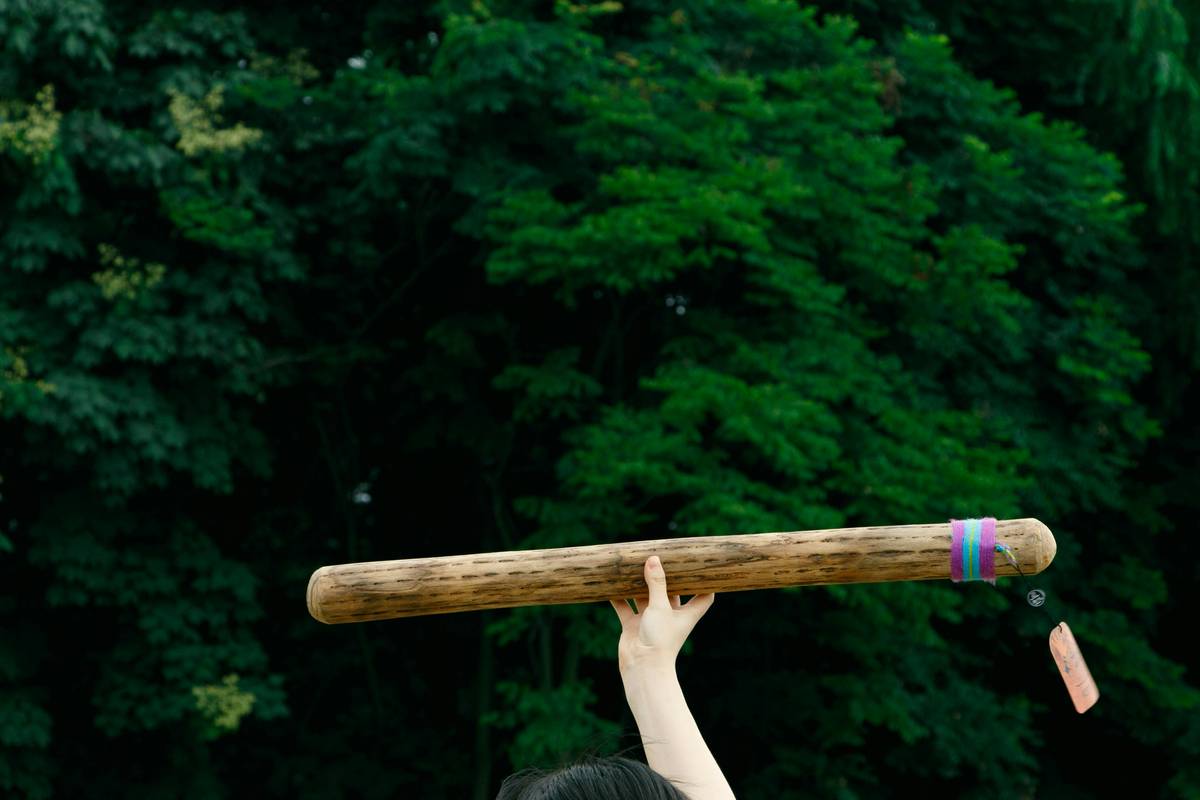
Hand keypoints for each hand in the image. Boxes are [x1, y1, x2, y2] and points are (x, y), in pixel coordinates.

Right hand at [609, 555, 714, 673]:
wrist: (641, 667)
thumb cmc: (660, 640)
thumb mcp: (660, 606)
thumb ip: (656, 582)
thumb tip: (653, 559)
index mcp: (686, 613)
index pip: (704, 596)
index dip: (705, 583)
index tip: (703, 566)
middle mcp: (670, 616)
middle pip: (670, 592)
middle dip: (665, 577)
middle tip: (661, 556)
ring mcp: (651, 621)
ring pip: (644, 597)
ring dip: (638, 584)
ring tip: (633, 564)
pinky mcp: (633, 625)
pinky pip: (624, 607)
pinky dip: (618, 597)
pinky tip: (610, 584)